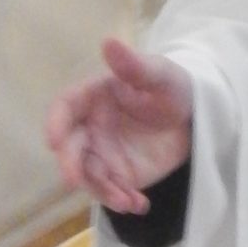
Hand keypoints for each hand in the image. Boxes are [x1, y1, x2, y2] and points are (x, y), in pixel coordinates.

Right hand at [47, 37, 194, 213]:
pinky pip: (114, 192)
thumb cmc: (172, 87)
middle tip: (75, 181)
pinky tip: (140, 204)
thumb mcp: (160, 74)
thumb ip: (134, 65)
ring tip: (126, 201)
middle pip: (71, 148)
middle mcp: (91, 128)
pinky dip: (124, 201)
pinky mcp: (120, 175)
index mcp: (93, 97)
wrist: (195, 117)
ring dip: (103, 191)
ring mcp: (103, 154)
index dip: (55, 122)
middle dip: (69, 165)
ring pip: (91, 176)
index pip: (65, 107)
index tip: (52, 140)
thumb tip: (108, 41)